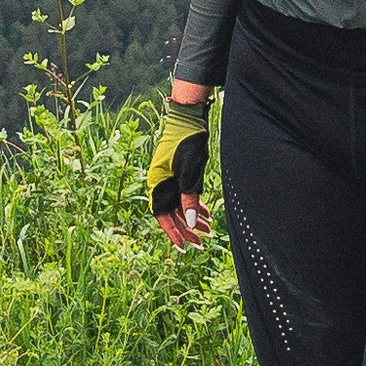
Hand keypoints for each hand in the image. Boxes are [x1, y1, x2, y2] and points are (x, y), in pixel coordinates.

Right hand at [149, 100, 211, 249]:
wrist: (188, 119)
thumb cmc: (187, 142)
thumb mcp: (190, 172)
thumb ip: (189, 198)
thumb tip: (189, 223)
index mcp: (157, 183)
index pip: (163, 215)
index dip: (173, 232)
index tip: (183, 246)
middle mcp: (161, 184)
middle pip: (173, 213)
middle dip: (187, 229)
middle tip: (200, 243)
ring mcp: (169, 179)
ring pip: (180, 206)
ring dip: (192, 219)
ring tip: (207, 231)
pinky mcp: (178, 175)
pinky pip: (185, 196)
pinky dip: (195, 206)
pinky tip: (206, 215)